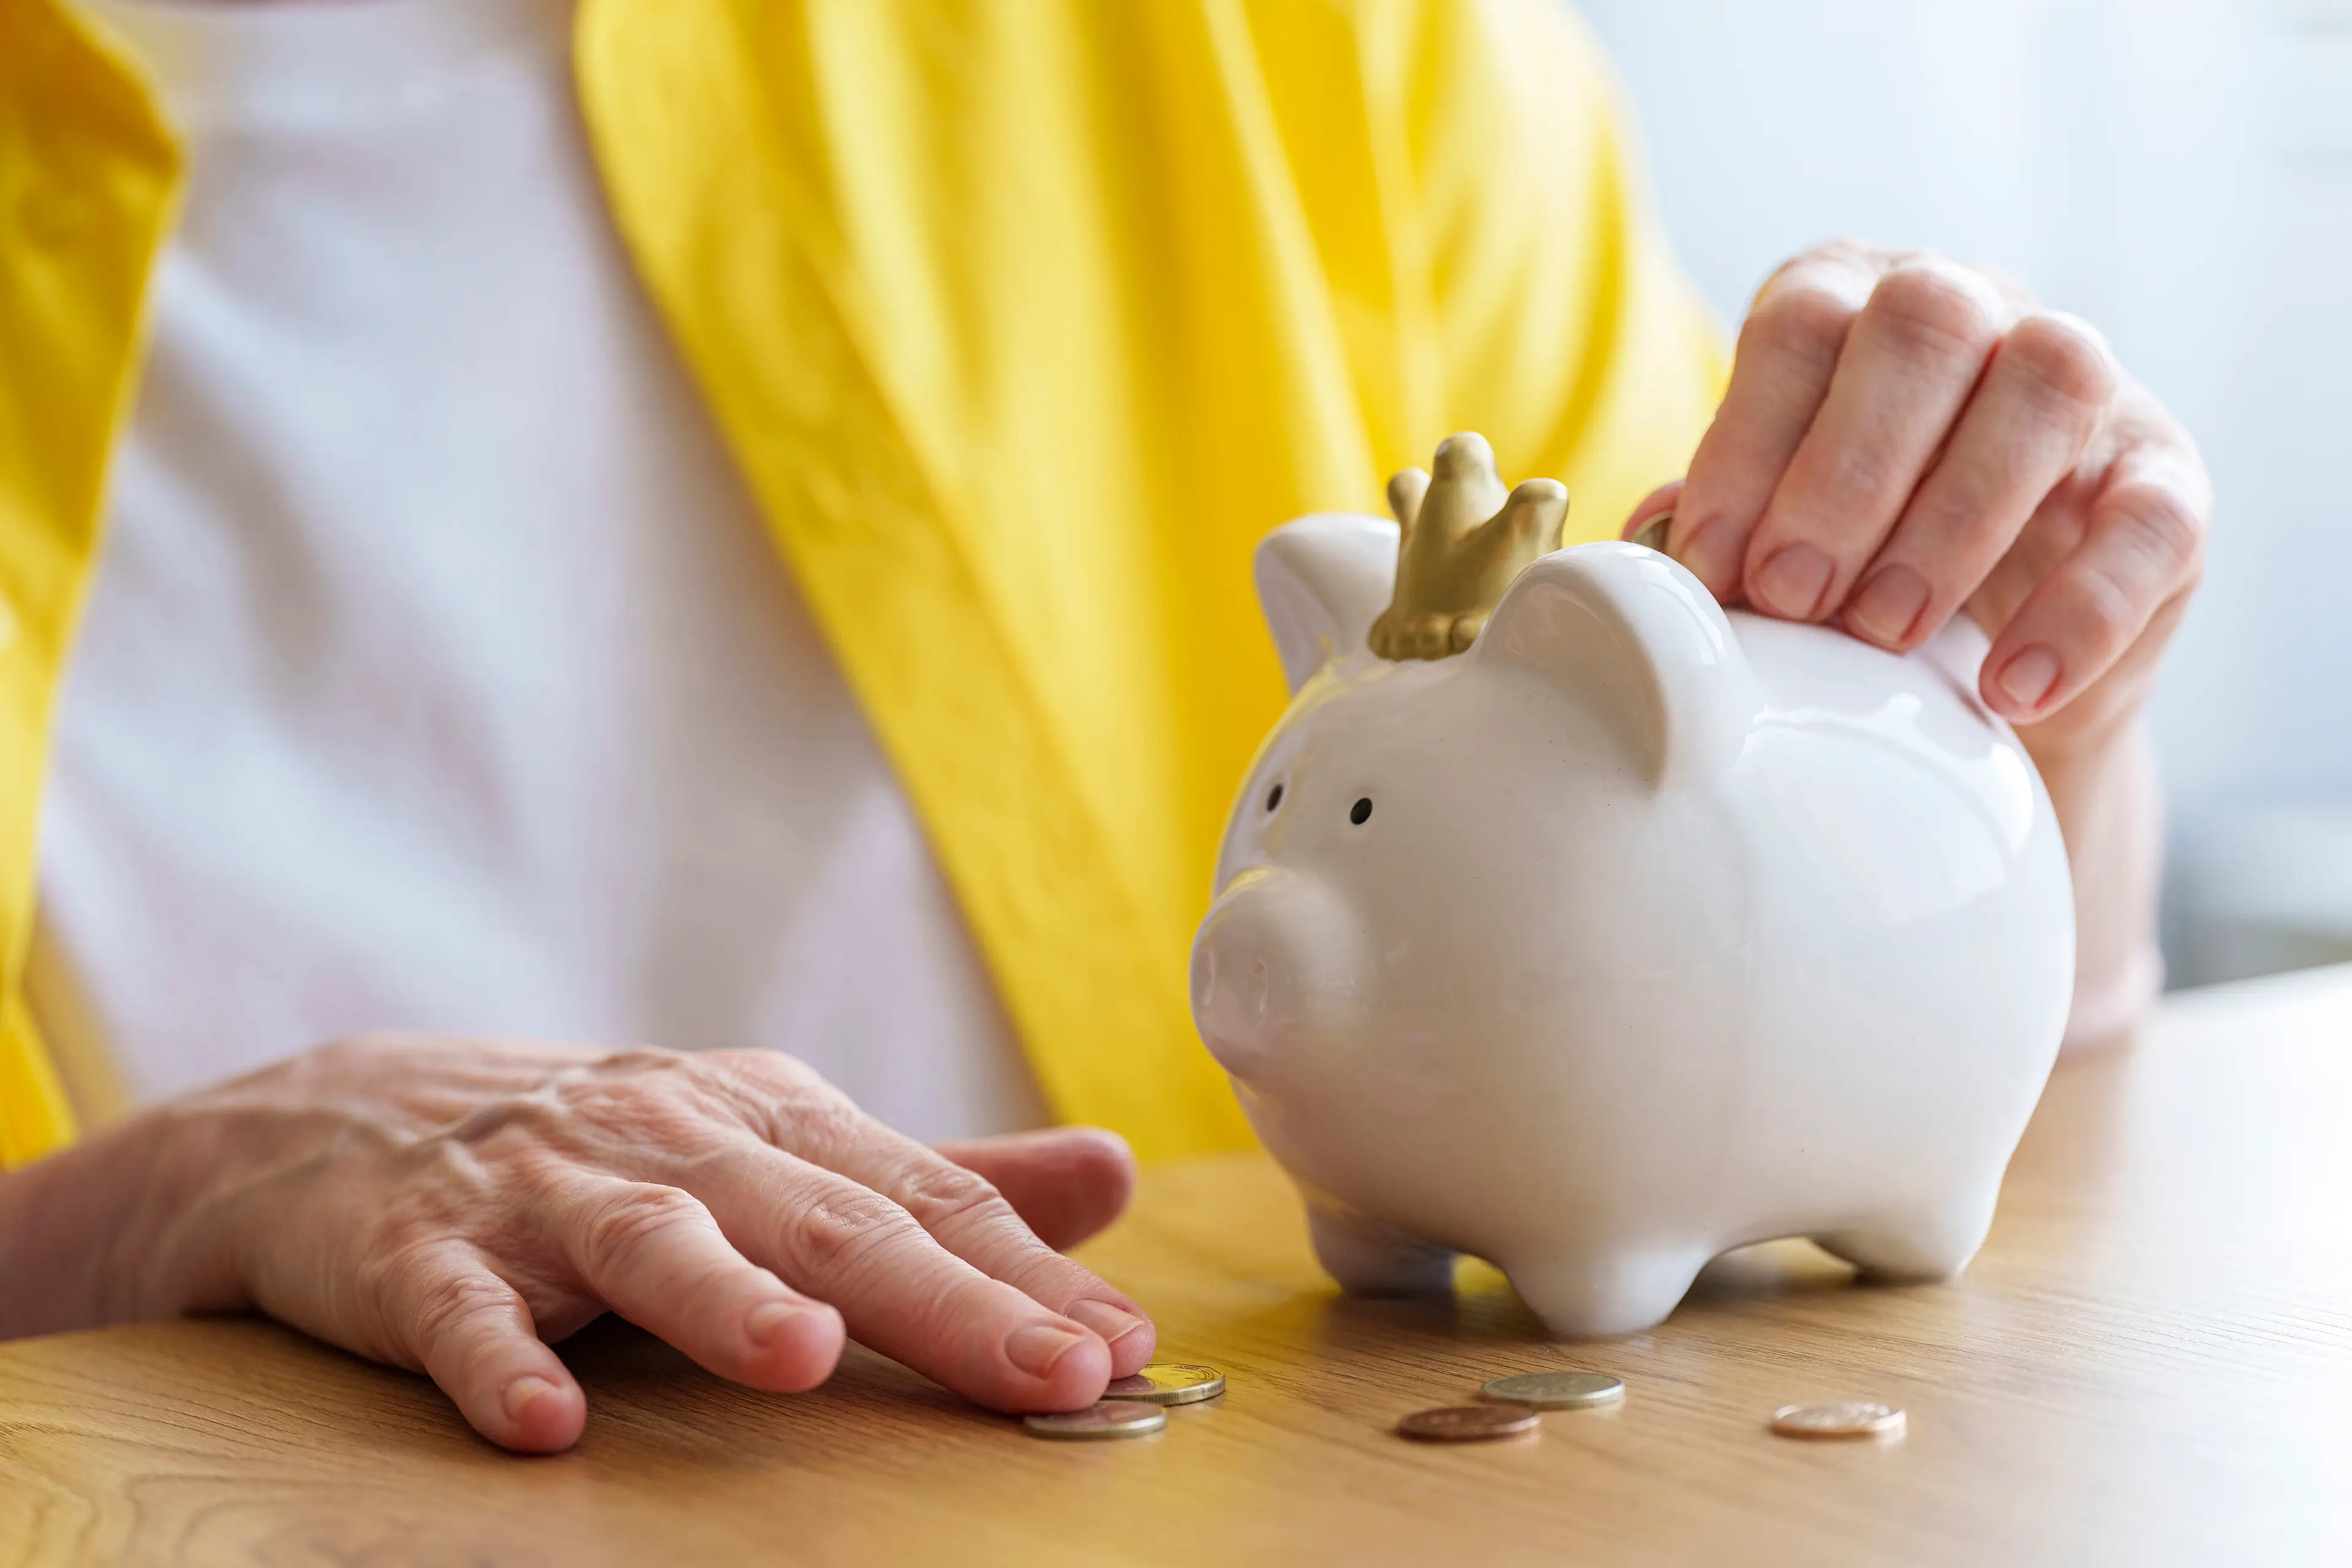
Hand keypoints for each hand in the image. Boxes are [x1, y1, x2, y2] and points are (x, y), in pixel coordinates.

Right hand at [34, 1036, 1151, 1451]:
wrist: (351, 1117)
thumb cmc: (609, 1152)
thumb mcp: (779, 1147)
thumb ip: (939, 1180)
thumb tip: (1113, 1174)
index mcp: (775, 1118)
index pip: (926, 1199)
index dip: (1028, 1274)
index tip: (1121, 1347)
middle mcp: (677, 1137)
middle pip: (825, 1222)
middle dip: (943, 1299)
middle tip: (1049, 1368)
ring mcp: (546, 1191)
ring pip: (652, 1242)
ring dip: (726, 1299)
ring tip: (803, 1358)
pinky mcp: (423, 1250)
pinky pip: (461, 1309)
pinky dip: (501, 1358)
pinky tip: (544, 1422)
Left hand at [1627, 241, 2210, 756]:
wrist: (1977, 649)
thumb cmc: (1839, 561)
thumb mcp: (1766, 530)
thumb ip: (1711, 522)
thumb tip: (1644, 542)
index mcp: (1854, 301)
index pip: (1803, 323)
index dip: (1748, 441)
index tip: (1709, 566)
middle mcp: (1979, 309)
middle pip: (1927, 322)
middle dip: (1845, 470)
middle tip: (1791, 597)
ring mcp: (2090, 386)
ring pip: (2049, 384)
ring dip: (1952, 519)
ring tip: (1881, 635)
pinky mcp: (2169, 482)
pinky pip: (2152, 521)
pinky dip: (2080, 610)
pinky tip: (2007, 690)